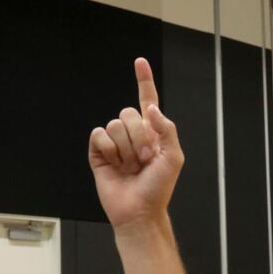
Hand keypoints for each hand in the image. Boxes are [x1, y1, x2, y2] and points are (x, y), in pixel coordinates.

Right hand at [88, 58, 184, 228]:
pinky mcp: (98, 153)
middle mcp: (132, 134)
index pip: (147, 100)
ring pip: (114, 124)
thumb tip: (151, 108)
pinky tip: (114, 164)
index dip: (144, 80)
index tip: (140, 62)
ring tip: (130, 167)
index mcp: (152, 132)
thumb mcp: (174, 157)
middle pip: (128, 113)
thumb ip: (166, 128)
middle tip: (144, 160)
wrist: (139, 211)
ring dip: (125, 147)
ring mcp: (114, 144)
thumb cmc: (159, 187)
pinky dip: (108, 148)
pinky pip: (98, 135)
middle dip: (138, 136)